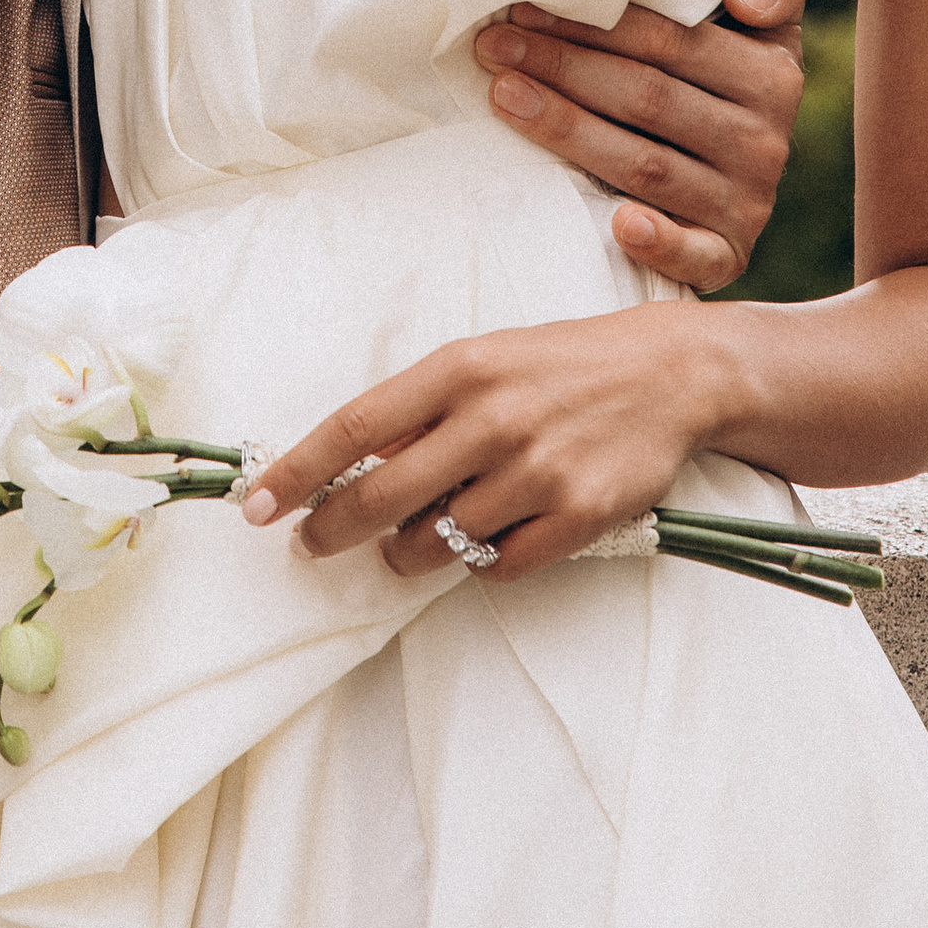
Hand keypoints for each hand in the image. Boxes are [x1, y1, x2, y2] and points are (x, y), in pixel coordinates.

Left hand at [244, 307, 722, 583]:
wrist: (671, 373)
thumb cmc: (561, 365)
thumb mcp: (483, 360)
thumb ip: (421, 408)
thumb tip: (352, 462)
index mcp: (459, 369)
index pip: (354, 427)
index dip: (296, 472)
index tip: (257, 506)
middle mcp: (491, 419)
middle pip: (382, 496)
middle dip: (333, 529)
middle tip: (312, 543)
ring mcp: (536, 471)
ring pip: (436, 542)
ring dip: (408, 553)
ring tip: (410, 540)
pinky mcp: (577, 517)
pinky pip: (500, 567)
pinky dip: (479, 564)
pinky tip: (483, 540)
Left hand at [472, 0, 808, 292]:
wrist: (739, 184)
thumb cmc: (722, 80)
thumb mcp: (758, 25)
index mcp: (773, 73)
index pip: (671, 42)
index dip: (594, 24)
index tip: (522, 8)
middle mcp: (764, 140)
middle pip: (647, 97)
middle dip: (561, 66)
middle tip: (491, 46)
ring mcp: (747, 203)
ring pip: (646, 164)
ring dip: (569, 131)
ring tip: (502, 96)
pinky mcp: (728, 256)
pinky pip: (694, 254)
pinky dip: (659, 241)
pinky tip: (618, 225)